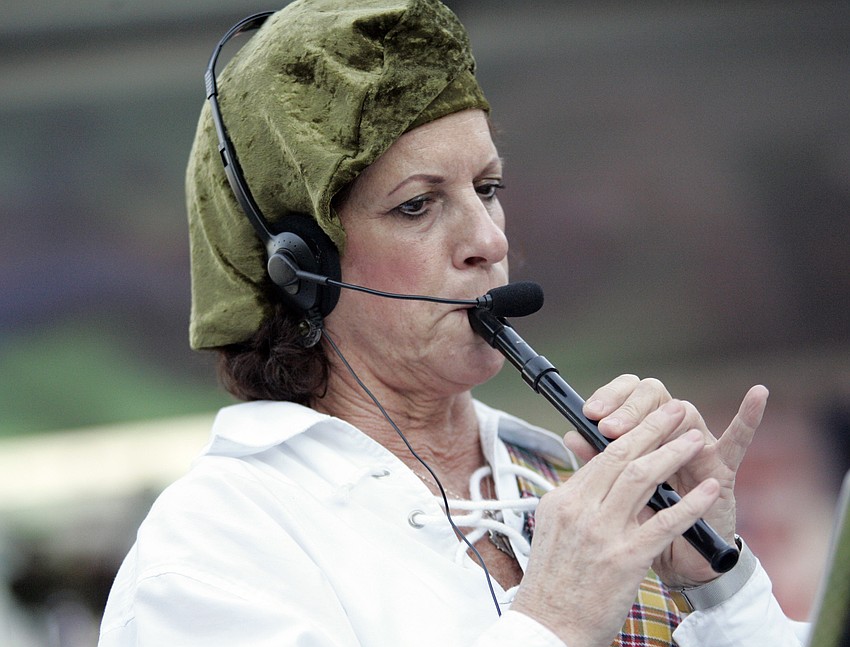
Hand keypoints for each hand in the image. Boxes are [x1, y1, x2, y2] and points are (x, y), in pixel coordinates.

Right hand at [512, 400, 722, 645]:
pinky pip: (664, 522)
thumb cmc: (553, 583)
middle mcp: (580, 510)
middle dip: (653, 428)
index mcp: (562, 500)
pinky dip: (690, 503)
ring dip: (673, 453)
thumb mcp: (553, 530)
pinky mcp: (626, 558)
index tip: (648, 418)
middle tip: (676, 410)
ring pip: (642, 478)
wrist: (549, 626)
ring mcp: (603, 533)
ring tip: (695, 438)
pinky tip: (708, 490)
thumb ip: (576, 500)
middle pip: (621, 456)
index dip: (630, 432)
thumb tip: (594, 474)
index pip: (599, 456)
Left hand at [564, 375, 768, 586]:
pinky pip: (738, 440)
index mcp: (638, 434)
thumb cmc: (639, 526)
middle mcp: (669, 434)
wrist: (672, 564)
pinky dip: (749, 417)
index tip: (589, 412)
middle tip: (608, 425)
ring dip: (662, 417)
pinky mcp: (721, 468)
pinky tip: (757, 395)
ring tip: (651, 426)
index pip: (624, 396)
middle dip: (629, 407)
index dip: (608, 398)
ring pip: (683, 413)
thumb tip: (571, 435)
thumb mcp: (612, 496)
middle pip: (652, 396)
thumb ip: (597, 465)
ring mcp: (697, 447)